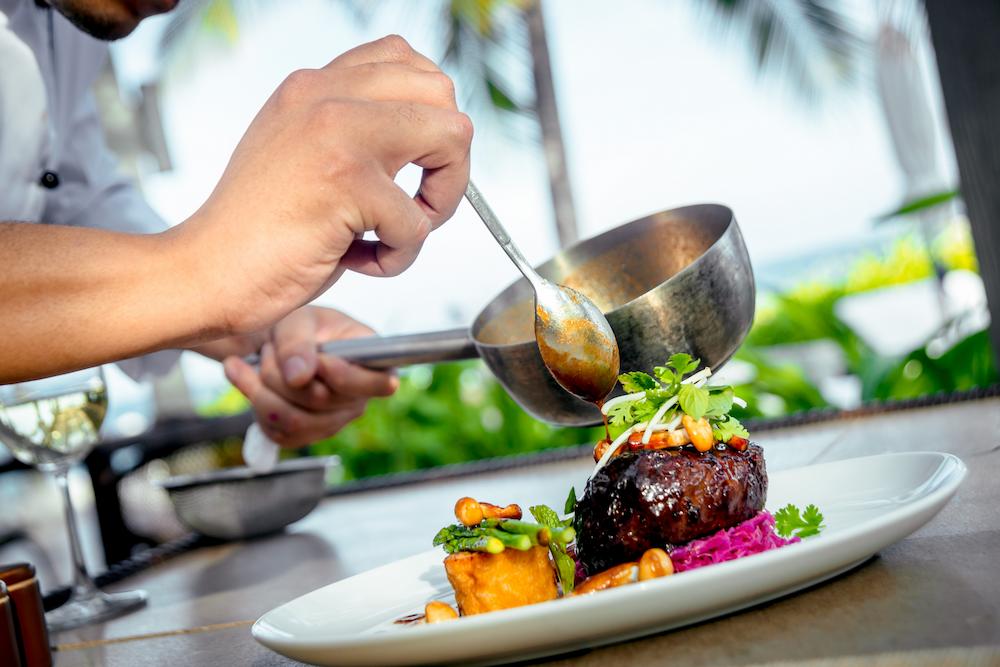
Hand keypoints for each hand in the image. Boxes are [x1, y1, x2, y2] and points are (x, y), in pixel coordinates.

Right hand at [178, 35, 471, 337]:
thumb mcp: (303, 155)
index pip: (404, 60)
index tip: (410, 165)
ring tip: (397, 232)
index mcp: (314, 86)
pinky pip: (419, 220)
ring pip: (452, 136)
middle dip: (450, 157)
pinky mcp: (345, 181)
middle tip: (417, 203)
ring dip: (442, 199)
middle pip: (441, 90)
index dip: (427, 117)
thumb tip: (429, 137)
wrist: (206, 273)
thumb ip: (353, 131)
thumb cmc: (259, 231)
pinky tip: (358, 261)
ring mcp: (336, 132)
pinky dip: (400, 256)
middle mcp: (325, 95)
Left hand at [220, 307, 397, 447]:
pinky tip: (248, 381)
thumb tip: (299, 378)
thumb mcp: (298, 320)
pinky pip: (279, 433)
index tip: (320, 360)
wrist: (277, 345)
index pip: (381, 384)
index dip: (347, 377)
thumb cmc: (300, 327)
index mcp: (373, 364)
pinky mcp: (307, 435)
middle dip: (281, 373)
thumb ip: (298, 343)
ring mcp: (334, 421)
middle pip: (321, 401)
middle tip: (267, 349)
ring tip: (253, 364)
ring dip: (262, 390)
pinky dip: (255, 404)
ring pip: (295, 421)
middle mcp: (358, 399)